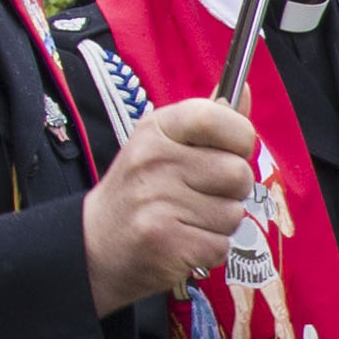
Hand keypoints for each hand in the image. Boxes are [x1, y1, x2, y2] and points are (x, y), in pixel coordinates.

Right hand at [84, 98, 258, 311]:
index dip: (239, 138)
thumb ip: (208, 121)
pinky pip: (221, 245)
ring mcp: (157, 202)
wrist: (94, 244)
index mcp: (155, 129)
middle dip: (233, 190)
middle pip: (238, 172)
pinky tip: (183, 242)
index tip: (230, 152)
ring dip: (220, 224)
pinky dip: (210, 250)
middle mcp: (153, 161)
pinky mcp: (165, 242)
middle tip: (202, 195)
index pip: (216, 117)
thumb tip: (244, 88)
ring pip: (233, 213)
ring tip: (187, 220)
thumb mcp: (164, 145)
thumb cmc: (142, 190)